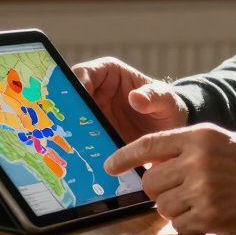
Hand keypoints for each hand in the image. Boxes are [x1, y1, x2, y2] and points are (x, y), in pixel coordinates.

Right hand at [71, 57, 187, 143]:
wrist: (170, 131)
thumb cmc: (167, 106)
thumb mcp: (165, 99)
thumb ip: (153, 96)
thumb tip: (135, 98)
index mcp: (107, 73)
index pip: (82, 74)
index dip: (74, 88)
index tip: (75, 106)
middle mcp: (94, 91)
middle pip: (70, 100)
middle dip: (65, 115)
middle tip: (65, 132)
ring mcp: (92, 115)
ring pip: (71, 122)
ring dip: (69, 135)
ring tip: (71, 150)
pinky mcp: (94, 136)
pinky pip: (80, 141)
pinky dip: (78, 149)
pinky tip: (79, 161)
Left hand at [103, 122, 235, 234]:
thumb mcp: (223, 141)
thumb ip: (189, 148)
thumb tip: (154, 162)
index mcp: (199, 136)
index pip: (149, 145)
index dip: (124, 157)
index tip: (109, 166)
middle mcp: (197, 161)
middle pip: (151, 182)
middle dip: (159, 190)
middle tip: (179, 191)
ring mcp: (203, 190)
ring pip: (162, 206)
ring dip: (175, 208)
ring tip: (202, 201)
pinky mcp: (211, 217)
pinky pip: (179, 226)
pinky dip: (189, 224)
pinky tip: (209, 215)